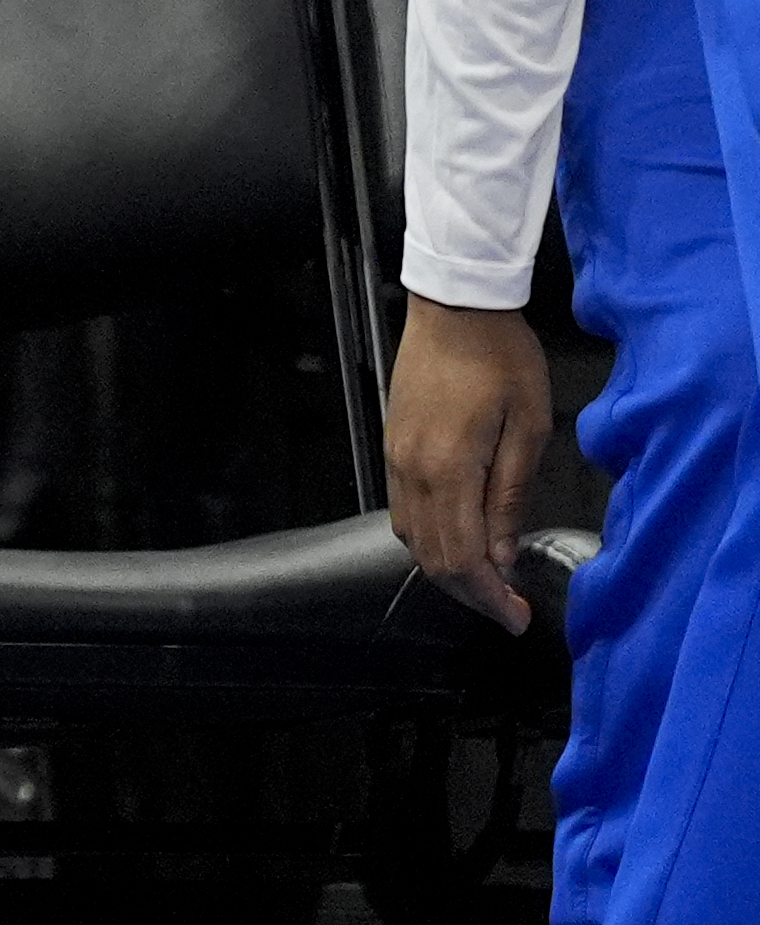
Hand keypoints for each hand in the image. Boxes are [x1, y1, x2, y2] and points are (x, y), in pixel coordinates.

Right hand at [385, 294, 548, 629]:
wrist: (455, 307)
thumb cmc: (502, 357)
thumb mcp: (530, 427)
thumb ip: (510, 495)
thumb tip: (505, 553)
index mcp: (449, 469)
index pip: (461, 557)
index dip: (489, 597)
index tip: (517, 617)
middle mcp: (412, 471)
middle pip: (430, 558)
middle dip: (470, 593)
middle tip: (507, 609)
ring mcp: (396, 460)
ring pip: (412, 539)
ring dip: (449, 569)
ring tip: (489, 580)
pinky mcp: (393, 448)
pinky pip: (405, 512)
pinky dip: (432, 539)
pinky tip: (461, 540)